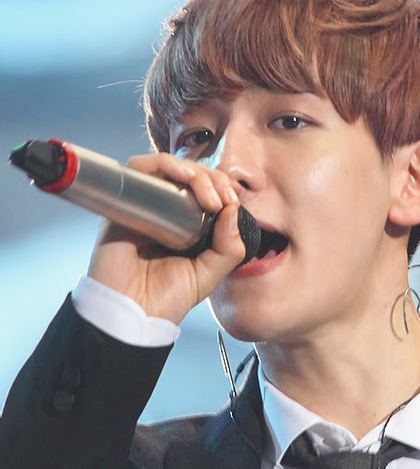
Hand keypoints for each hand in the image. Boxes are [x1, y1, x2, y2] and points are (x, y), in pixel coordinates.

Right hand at [87, 153, 244, 323]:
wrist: (133, 316)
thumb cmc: (167, 298)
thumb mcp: (211, 273)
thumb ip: (230, 247)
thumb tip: (233, 209)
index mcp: (184, 225)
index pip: (204, 189)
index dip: (222, 186)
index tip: (235, 198)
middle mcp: (162, 211)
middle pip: (189, 173)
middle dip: (213, 179)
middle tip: (225, 199)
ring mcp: (142, 205)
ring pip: (169, 167)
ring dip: (195, 172)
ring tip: (210, 197)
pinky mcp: (124, 203)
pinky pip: (140, 168)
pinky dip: (166, 165)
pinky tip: (185, 180)